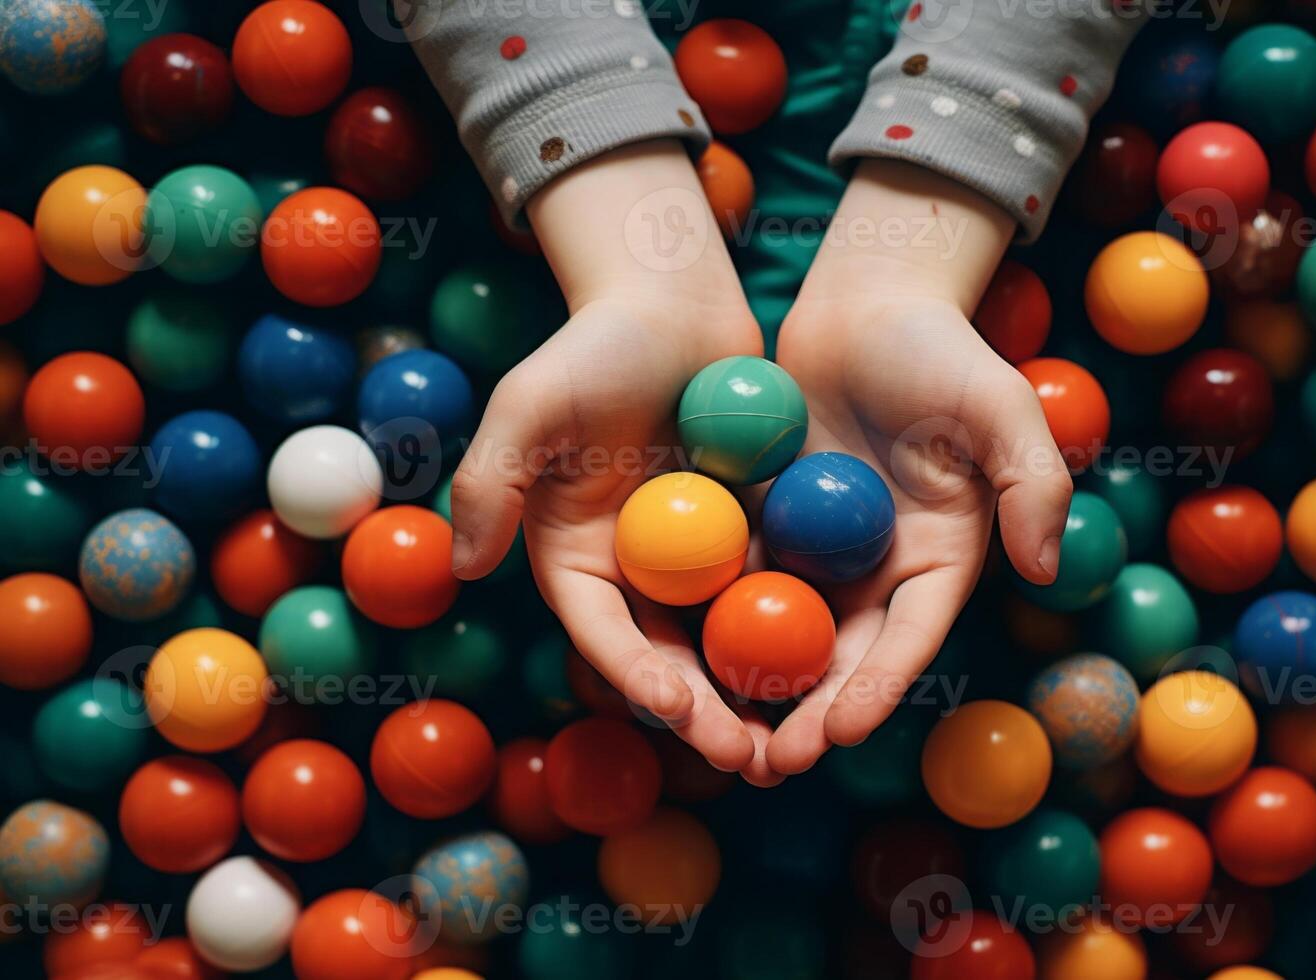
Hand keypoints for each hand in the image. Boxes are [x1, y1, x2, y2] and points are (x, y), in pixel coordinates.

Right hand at [448, 141, 766, 774]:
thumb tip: (463, 565)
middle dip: (704, 711)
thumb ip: (491, 479)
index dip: (636, 676)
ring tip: (797, 736)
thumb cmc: (595, 345)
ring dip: (756, 691)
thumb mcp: (530, 404)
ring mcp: (695, 559)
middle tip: (749, 754)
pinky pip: (774, 589)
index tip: (677, 707)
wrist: (674, 300)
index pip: (603, 632)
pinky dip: (799, 630)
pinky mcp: (747, 536)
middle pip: (668, 655)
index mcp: (575, 556)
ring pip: (725, 639)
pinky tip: (842, 665)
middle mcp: (634, 570)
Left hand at [763, 161, 1072, 775]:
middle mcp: (878, 568)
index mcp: (939, 558)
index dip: (878, 687)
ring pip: (783, 633)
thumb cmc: (940, 350)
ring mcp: (820, 550)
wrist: (866, 302)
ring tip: (715, 736)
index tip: (842, 731)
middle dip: (808, 715)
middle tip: (767, 764)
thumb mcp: (1002, 407)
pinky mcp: (769, 524)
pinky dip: (710, 619)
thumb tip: (1048, 569)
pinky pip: (736, 577)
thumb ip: (1034, 482)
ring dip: (753, 688)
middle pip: (842, 656)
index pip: (909, 638)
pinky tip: (672, 657)